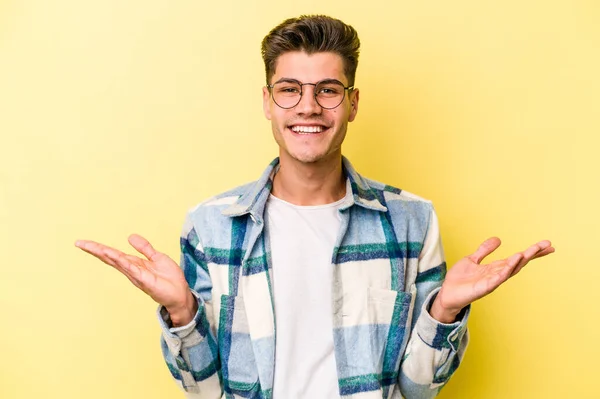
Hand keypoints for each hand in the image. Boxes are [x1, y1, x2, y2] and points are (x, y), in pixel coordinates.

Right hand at [75, 234, 197, 325]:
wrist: (180, 294)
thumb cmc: (169, 278)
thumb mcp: (156, 257)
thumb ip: (144, 248)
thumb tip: (129, 236)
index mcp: (134, 264)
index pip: (113, 254)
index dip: (99, 248)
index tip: (83, 242)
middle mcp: (132, 270)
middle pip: (110, 258)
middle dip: (95, 250)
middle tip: (79, 243)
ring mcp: (137, 275)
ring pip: (118, 262)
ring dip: (106, 254)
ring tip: (91, 246)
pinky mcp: (145, 280)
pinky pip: (132, 270)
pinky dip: (124, 263)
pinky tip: (115, 256)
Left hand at [430, 237, 554, 322]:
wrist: (447, 293)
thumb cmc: (460, 279)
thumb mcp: (472, 259)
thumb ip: (484, 250)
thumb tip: (498, 239)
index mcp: (496, 268)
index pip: (518, 258)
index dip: (532, 252)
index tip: (547, 245)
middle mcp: (497, 274)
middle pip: (519, 262)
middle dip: (532, 254)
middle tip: (548, 245)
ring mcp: (492, 281)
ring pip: (510, 269)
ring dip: (521, 260)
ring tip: (532, 250)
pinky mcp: (484, 287)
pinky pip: (498, 278)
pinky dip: (506, 269)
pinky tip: (513, 261)